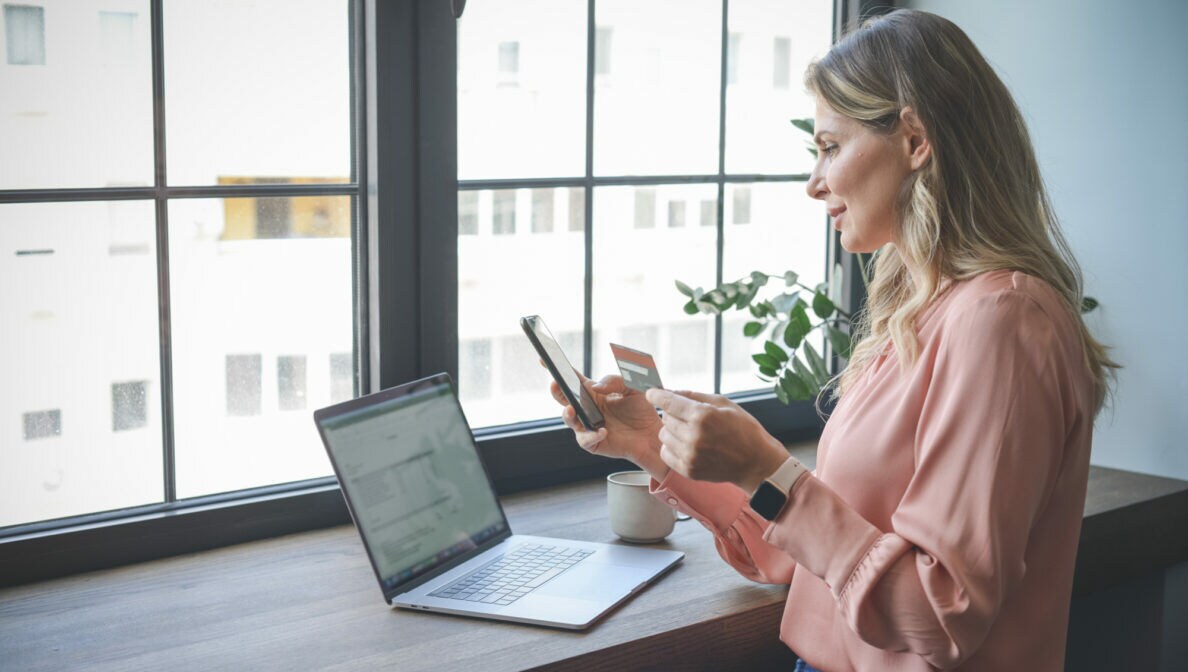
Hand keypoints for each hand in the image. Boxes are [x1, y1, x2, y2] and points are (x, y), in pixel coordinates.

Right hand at [549, 372, 666, 477]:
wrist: (652, 434)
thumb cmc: (642, 409)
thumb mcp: (633, 387)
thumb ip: (615, 381)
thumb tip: (596, 387)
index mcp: (593, 392)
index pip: (572, 378)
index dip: (558, 368)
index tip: (544, 359)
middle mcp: (587, 408)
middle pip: (564, 398)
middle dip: (557, 391)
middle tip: (556, 383)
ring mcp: (588, 425)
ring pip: (569, 419)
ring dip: (568, 414)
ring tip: (572, 409)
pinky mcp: (593, 442)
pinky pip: (586, 440)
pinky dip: (591, 435)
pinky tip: (602, 430)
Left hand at [645, 388, 787, 492]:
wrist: (756, 463)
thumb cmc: (743, 429)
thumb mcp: (724, 403)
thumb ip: (695, 396)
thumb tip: (670, 391)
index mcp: (703, 416)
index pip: (668, 402)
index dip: (656, 395)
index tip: (651, 393)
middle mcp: (693, 436)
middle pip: (665, 418)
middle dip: (673, 414)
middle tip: (689, 417)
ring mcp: (690, 455)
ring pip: (663, 435)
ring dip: (672, 431)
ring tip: (691, 433)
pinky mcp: (689, 470)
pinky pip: (666, 453)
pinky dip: (673, 447)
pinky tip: (687, 445)